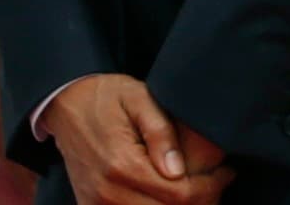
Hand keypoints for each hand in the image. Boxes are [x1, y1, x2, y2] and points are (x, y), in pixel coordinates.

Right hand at [42, 74, 232, 204]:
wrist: (64, 103)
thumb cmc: (104, 96)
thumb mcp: (136, 97)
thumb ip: (159, 130)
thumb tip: (177, 170)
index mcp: (121, 165)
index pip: (180, 195)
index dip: (210, 188)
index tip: (225, 173)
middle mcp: (107, 192)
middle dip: (201, 202)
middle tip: (214, 182)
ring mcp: (97, 204)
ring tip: (194, 189)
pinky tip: (168, 195)